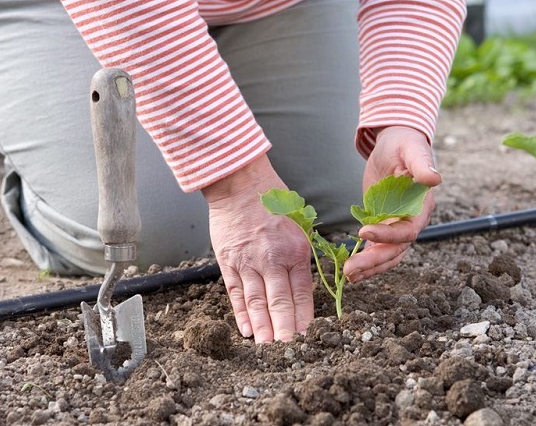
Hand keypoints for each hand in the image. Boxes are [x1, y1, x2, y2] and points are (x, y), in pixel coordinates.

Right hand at [201, 155, 312, 342]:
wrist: (240, 183)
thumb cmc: (272, 201)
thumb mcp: (299, 225)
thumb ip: (300, 255)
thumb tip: (303, 283)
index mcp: (295, 251)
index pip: (302, 293)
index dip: (303, 317)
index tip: (306, 336)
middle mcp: (272, 260)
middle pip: (280, 303)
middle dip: (284, 330)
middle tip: (288, 351)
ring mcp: (248, 262)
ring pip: (257, 303)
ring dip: (263, 328)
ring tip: (267, 347)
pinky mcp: (228, 262)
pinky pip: (235, 293)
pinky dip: (241, 313)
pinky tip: (247, 329)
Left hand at [343, 126, 440, 281]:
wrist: (395, 144)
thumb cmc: (405, 144)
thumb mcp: (412, 149)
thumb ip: (421, 164)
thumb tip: (434, 178)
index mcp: (422, 207)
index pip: (408, 230)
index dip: (388, 235)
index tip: (364, 231)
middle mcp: (412, 221)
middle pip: (396, 250)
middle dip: (374, 261)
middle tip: (350, 270)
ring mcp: (397, 226)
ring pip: (387, 255)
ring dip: (369, 267)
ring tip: (348, 276)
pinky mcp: (383, 225)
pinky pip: (377, 248)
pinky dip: (365, 260)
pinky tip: (350, 269)